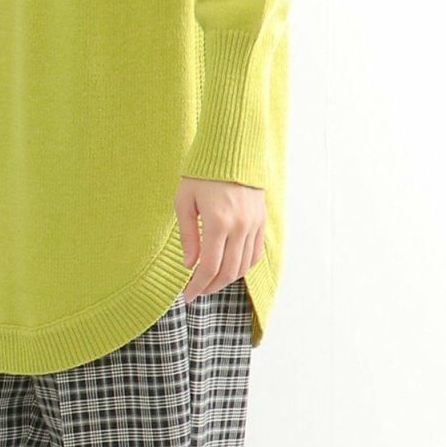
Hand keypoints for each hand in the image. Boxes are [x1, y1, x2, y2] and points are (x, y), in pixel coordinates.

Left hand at [175, 176, 264, 298]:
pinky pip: (255, 253)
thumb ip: (188, 235)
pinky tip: (230, 268)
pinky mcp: (261, 221)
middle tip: (197, 292)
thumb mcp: (184, 201)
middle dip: (211, 287)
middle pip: (228, 272)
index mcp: (218, 222)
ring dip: (227, 279)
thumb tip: (190, 265)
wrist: (232, 150)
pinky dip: (243, 266)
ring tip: (210, 282)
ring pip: (244, 266)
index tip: (187, 296)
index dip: (198, 286)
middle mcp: (240, 227)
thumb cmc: (202, 173)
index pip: (209, 267)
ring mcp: (254, 225)